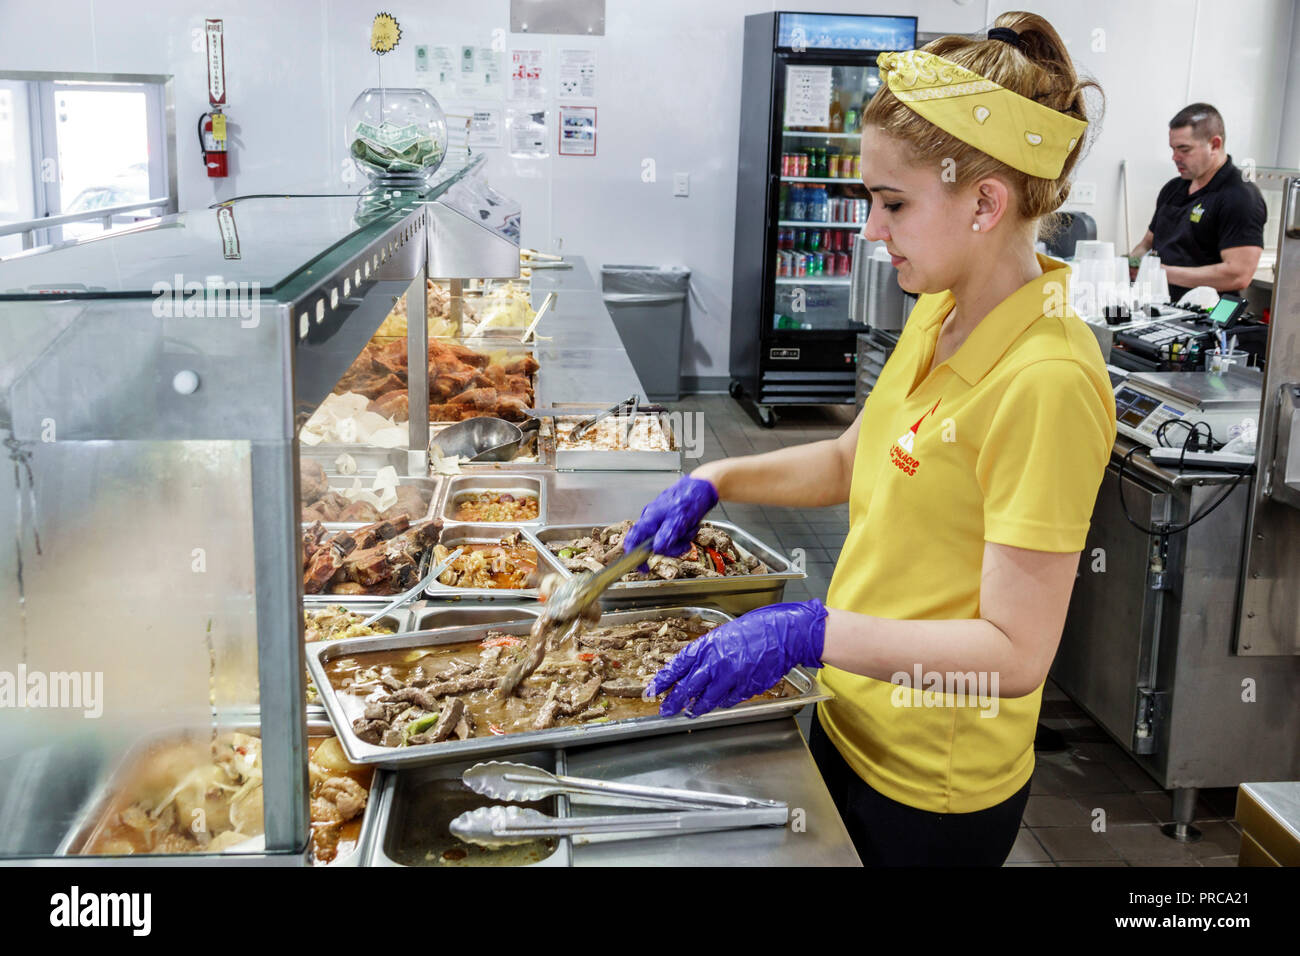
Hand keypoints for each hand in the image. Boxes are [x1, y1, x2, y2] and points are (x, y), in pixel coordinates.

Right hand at [621, 475, 718, 557]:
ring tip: (690, 528)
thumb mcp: (679, 520)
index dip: (634, 556)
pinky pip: (674, 534)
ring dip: (681, 539)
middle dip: (671, 547)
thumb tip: (656, 549)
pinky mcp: (670, 520)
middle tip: (685, 545)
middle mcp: (652, 520)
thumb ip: (667, 536)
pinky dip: (684, 533)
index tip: (643, 569)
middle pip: (654, 544)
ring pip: (667, 540)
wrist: (702, 487)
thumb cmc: (689, 499)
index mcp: (649, 519)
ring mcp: (661, 520)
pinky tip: (691, 525)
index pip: (633, 539)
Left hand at [647, 600, 826, 717]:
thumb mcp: (724, 635)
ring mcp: (731, 677)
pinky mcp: (745, 688)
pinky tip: (719, 702)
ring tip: (691, 712)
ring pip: (707, 699)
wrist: (783, 633)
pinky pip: (728, 700)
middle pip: (688, 687)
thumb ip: (707, 653)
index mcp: (708, 645)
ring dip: (696, 707)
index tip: (653, 690)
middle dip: (674, 701)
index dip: (664, 680)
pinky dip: (722, 703)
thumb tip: (692, 669)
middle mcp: (716, 662)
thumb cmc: (755, 629)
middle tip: (666, 710)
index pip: (678, 665)